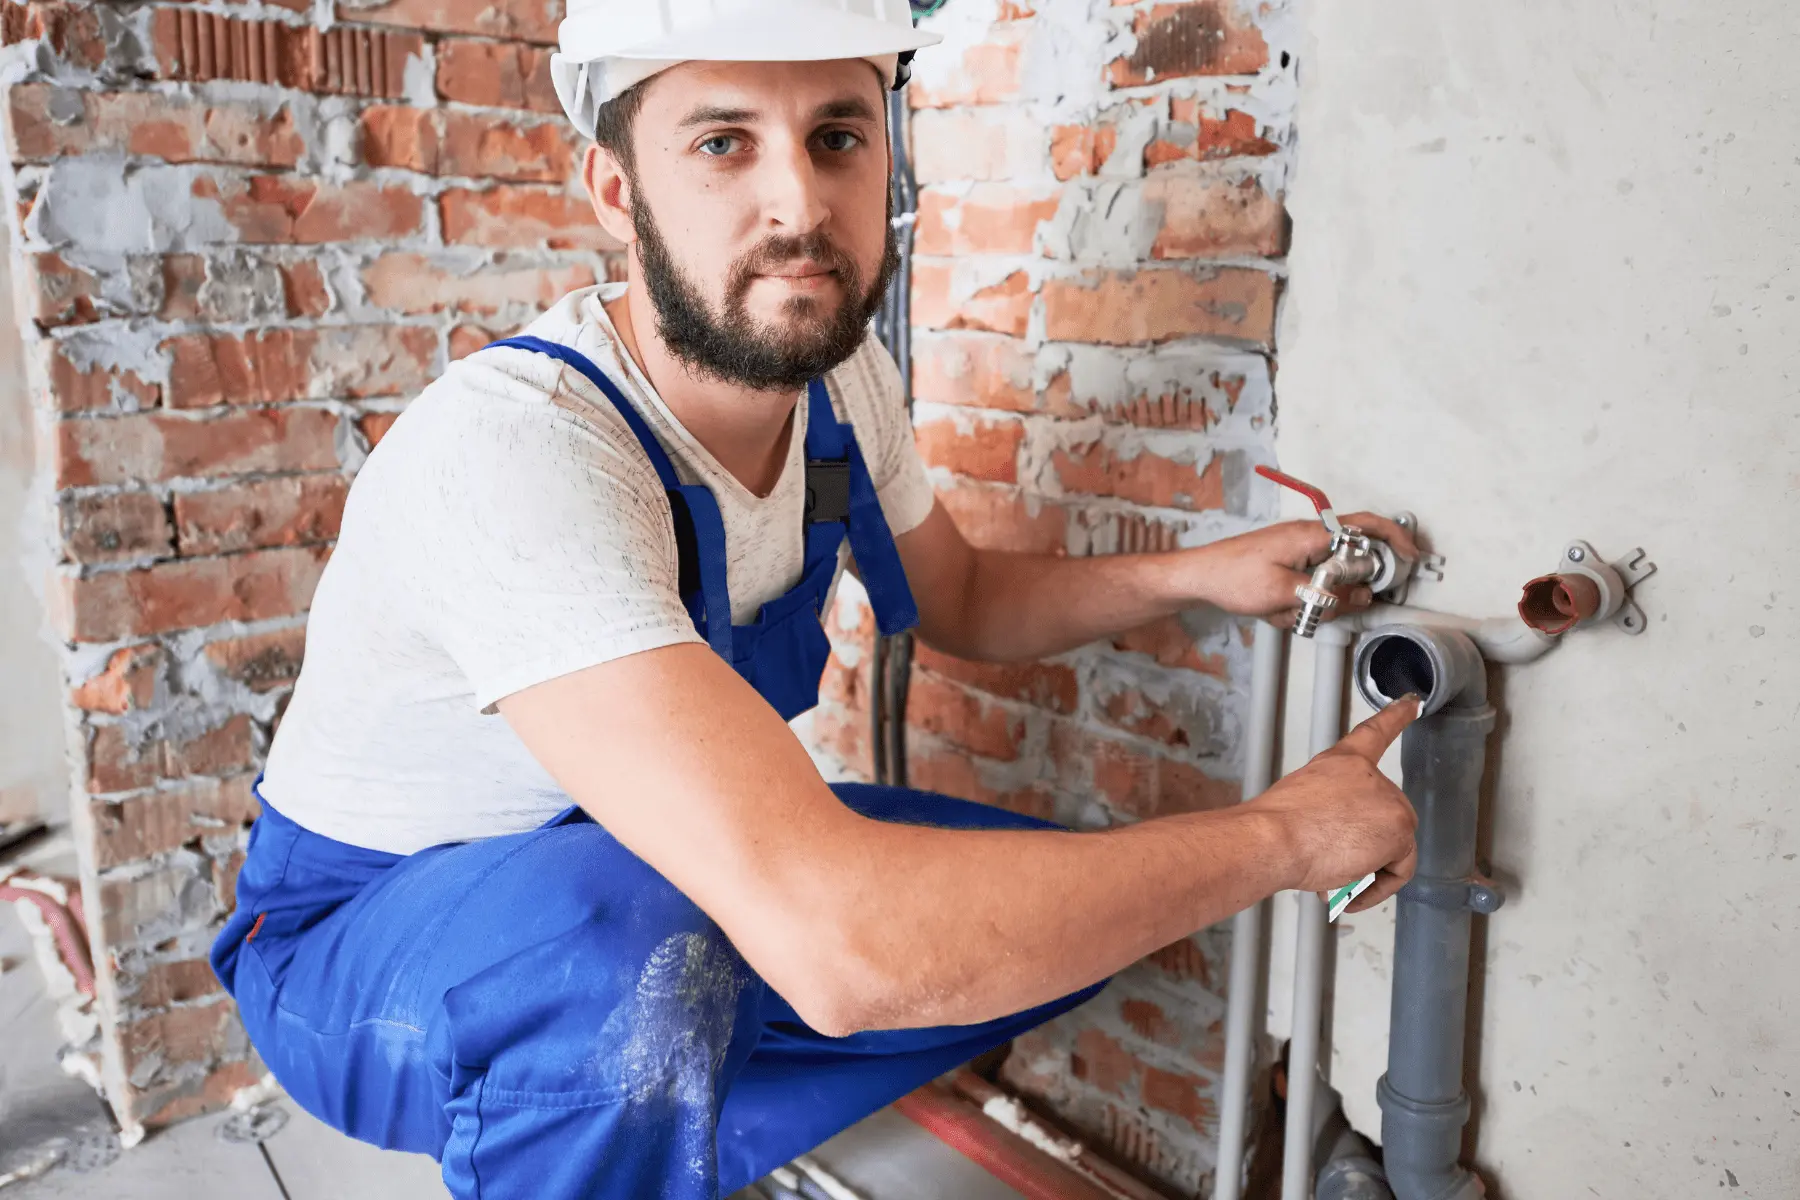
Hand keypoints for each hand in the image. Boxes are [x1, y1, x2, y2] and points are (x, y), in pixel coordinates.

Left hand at [1190, 512, 1420, 627]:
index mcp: (1311, 534)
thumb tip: (1362, 597)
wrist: (1197, 576)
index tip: (1411, 556)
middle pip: (1349, 562)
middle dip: (1336, 593)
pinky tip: (1272, 610)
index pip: (1365, 527)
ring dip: (1309, 603)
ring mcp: (1296, 549)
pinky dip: (1294, 604)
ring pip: (1327, 581)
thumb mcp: (1284, 593)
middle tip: (1318, 607)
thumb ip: (1329, 595)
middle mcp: (1307, 536)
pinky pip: (1307, 586)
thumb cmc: (1232, 577)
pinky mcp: (1286, 563)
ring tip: (1281, 610)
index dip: (1394, 539)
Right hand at [1250, 697, 1418, 912]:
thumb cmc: (1274, 825)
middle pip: (1386, 818)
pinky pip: (1398, 872)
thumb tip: (1334, 845)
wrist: (1274, 838)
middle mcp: (1372, 777)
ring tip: (1332, 878)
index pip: (1375, 733)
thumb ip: (1328, 812)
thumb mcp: (1300, 802)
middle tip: (1330, 865)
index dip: (1396, 715)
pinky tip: (1351, 894)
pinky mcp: (1399, 831)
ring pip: (1392, 849)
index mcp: (1343, 762)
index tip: (1412, 703)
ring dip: (1365, 872)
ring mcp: (1390, 802)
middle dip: (1363, 849)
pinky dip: (1377, 888)